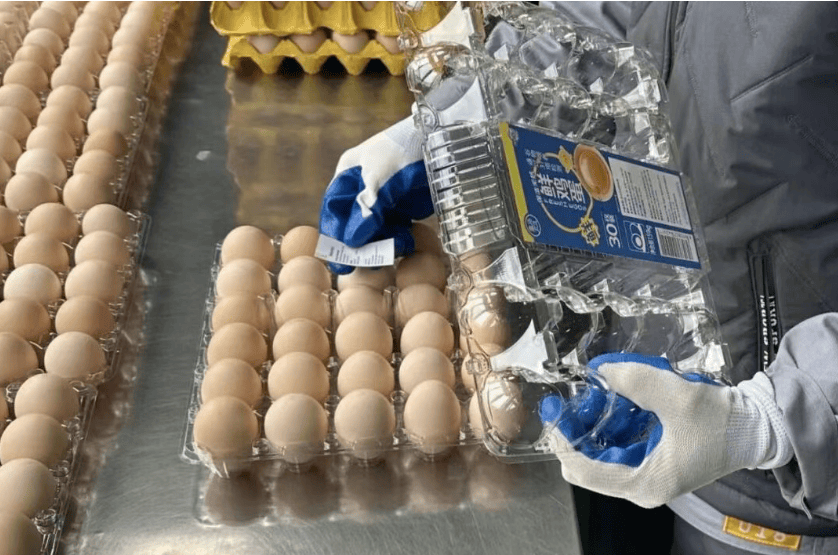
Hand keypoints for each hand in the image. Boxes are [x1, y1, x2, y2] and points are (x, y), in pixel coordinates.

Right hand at [319, 116, 433, 273]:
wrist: (445, 141)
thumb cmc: (406, 150)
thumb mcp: (381, 178)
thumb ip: (366, 209)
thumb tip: (351, 241)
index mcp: (348, 176)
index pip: (334, 210)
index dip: (335, 235)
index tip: (340, 259)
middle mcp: (362, 189)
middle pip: (352, 224)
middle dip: (359, 244)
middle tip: (369, 262)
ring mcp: (383, 199)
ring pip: (374, 231)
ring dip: (381, 243)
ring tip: (395, 247)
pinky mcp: (404, 208)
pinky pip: (394, 230)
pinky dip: (397, 239)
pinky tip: (405, 241)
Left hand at [539, 353, 791, 507]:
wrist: (754, 428)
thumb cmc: (722, 422)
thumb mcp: (677, 397)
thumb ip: (637, 382)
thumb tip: (601, 371)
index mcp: (644, 483)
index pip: (582, 470)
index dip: (563, 440)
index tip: (556, 412)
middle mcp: (640, 486)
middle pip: (586, 462)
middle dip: (578, 428)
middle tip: (577, 395)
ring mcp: (644, 475)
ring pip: (599, 451)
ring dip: (595, 422)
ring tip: (600, 391)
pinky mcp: (650, 462)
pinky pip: (616, 445)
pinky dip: (612, 422)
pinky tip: (618, 398)